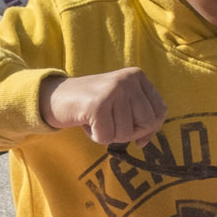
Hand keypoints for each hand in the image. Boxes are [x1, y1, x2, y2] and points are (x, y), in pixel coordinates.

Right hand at [40, 68, 167, 145]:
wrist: (55, 96)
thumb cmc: (91, 105)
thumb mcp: (121, 103)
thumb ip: (139, 117)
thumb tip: (145, 140)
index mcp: (136, 76)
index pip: (160, 110)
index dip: (150, 128)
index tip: (137, 134)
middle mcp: (127, 80)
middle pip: (147, 123)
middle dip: (129, 133)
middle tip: (110, 125)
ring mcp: (112, 90)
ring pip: (125, 133)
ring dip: (109, 134)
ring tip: (96, 120)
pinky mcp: (97, 105)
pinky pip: (106, 137)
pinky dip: (95, 136)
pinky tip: (86, 122)